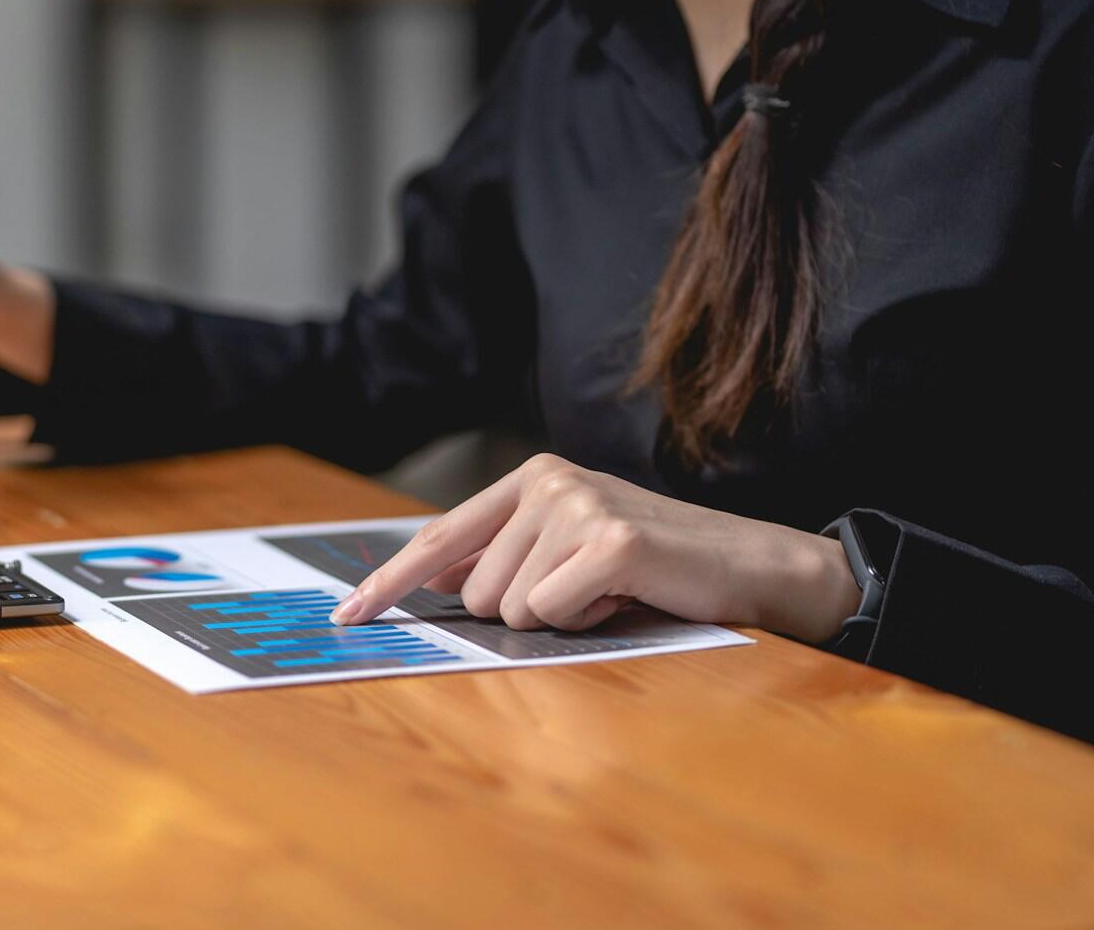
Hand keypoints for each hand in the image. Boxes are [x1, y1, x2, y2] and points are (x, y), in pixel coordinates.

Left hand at [329, 453, 860, 641]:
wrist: (753, 568)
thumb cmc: (656, 569)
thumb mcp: (567, 555)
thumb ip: (503, 559)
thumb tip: (437, 583)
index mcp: (530, 479)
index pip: (439, 538)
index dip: (389, 580)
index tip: (347, 615)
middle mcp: (546, 481)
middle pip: (478, 590)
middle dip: (528, 611)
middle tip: (590, 593)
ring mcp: (577, 505)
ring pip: (512, 607)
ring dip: (562, 618)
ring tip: (612, 592)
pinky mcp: (607, 540)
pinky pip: (552, 613)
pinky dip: (587, 622)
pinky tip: (627, 596)